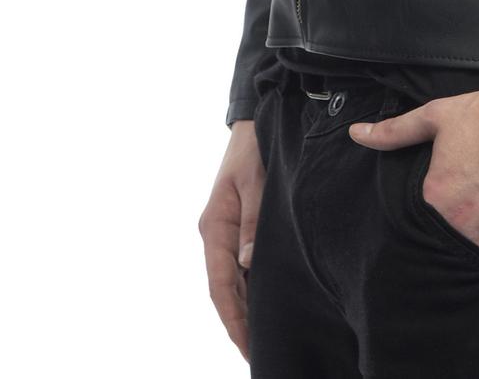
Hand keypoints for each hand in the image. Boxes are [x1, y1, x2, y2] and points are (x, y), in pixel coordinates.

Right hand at [198, 119, 264, 360]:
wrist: (252, 123)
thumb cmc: (253, 150)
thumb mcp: (255, 183)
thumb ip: (252, 222)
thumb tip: (248, 263)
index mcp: (214, 227)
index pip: (220, 285)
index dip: (233, 319)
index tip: (246, 347)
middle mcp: (215, 234)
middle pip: (223, 290)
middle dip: (238, 323)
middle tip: (256, 354)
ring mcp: (224, 232)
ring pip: (231, 281)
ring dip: (243, 308)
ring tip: (261, 338)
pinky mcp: (236, 227)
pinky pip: (239, 267)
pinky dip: (248, 288)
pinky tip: (263, 302)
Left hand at [349, 87, 478, 262]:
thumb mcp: (436, 117)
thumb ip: (394, 132)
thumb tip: (356, 133)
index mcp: (437, 199)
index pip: (416, 223)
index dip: (421, 214)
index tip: (432, 202)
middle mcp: (463, 226)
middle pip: (442, 243)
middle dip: (444, 231)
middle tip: (455, 211)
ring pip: (471, 256)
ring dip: (468, 244)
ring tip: (474, 222)